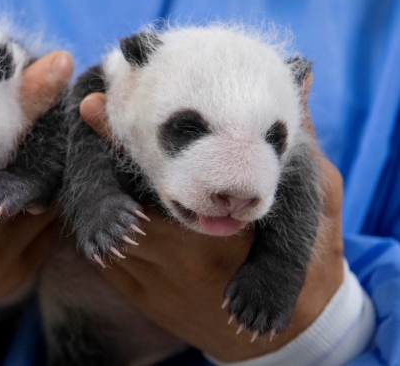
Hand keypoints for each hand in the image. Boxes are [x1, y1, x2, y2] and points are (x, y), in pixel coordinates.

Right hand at [0, 34, 72, 357]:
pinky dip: (47, 200)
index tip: (53, 68)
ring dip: (49, 166)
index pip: (5, 149)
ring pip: (50, 201)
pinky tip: (36, 174)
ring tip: (44, 129)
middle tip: (47, 91)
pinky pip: (50, 231)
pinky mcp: (17, 275)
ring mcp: (7, 260)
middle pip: (40, 173)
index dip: (30, 105)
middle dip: (45, 133)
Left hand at [79, 91, 343, 361]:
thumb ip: (299, 142)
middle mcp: (173, 261)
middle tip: (90, 117)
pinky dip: (102, 220)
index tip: (94, 107)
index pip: (153, 180)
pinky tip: (108, 195)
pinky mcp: (139, 294)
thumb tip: (297, 74)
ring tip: (93, 149)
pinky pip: (104, 254)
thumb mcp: (316, 199)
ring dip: (95, 188)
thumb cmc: (310, 263)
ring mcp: (151, 282)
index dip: (118, 143)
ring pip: (104, 227)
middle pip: (114, 202)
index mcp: (213, 236)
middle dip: (96, 159)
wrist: (289, 333)